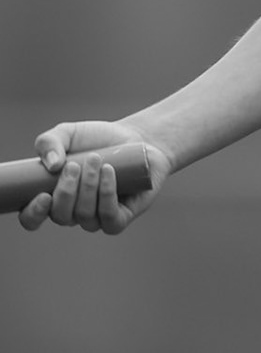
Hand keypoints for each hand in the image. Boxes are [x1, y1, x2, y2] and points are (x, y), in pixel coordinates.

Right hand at [16, 120, 172, 234]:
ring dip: (88, 187)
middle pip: (61, 216)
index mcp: (52, 198)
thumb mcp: (68, 133)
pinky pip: (110, 218)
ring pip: (85, 215)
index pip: (32, 218)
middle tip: (75, 165)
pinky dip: (107, 195)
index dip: (33, 213)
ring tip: (95, 160)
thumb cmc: (97, 140)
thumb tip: (52, 165)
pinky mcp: (120, 218)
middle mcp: (72, 212)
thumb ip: (49, 142)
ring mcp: (96, 218)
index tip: (43, 195)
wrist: (136, 138)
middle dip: (66, 191)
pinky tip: (109, 172)